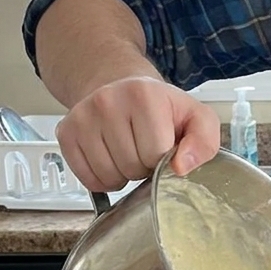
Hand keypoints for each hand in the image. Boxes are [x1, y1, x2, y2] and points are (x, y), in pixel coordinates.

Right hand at [55, 76, 220, 190]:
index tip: (165, 146)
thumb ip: (204, 142)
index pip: (156, 153)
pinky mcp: (66, 133)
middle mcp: (107, 101)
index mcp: (144, 95)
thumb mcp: (197, 118)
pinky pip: (87, 179)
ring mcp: (82, 116)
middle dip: (144, 167)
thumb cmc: (163, 109)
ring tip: (130, 153)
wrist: (122, 89)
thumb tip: (181, 167)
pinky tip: (112, 160)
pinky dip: (103, 179)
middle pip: (132, 167)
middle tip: (146, 150)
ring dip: (124, 175)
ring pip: (109, 176)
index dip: (164, 160)